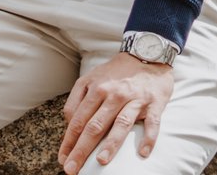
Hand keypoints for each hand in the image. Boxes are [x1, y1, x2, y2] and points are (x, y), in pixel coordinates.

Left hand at [58, 52, 173, 172]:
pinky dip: (148, 138)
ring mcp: (134, 99)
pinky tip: (142, 153)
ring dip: (110, 144)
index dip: (69, 141)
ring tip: (100, 161)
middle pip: (94, 125)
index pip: (78, 120)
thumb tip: (70, 124)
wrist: (147, 54)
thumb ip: (78, 98)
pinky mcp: (154, 103)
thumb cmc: (117, 72)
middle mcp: (113, 94)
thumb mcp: (92, 78)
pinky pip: (152, 123)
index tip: (63, 158)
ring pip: (120, 124)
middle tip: (72, 169)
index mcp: (95, 89)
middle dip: (81, 149)